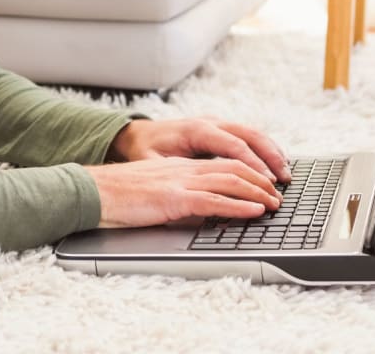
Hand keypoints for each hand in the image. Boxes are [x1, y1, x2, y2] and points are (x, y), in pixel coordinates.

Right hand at [84, 156, 281, 228]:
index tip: (265, 183)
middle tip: (278, 194)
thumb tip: (201, 208)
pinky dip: (238, 205)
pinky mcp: (174, 198)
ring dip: (257, 192)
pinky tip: (253, 211)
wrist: (95, 191)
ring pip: (229, 180)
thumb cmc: (121, 195)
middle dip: (260, 180)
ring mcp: (180, 181)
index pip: (223, 162)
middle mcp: (185, 168)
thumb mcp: (156, 190)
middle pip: (233, 167)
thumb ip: (179, 193)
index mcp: (181, 166)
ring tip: (274, 204)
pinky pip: (214, 200)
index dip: (248, 171)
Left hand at [107, 117, 291, 183]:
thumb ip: (171, 175)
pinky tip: (275, 163)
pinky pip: (247, 135)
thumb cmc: (144, 150)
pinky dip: (264, 148)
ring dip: (271, 151)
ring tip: (286, 173)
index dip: (252, 163)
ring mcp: (215, 122)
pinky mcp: (219, 128)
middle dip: (270, 156)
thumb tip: (187, 191)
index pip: (232, 145)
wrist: (137, 133)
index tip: (267, 181)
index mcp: (195, 130)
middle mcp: (209, 122)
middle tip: (285, 179)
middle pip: (248, 134)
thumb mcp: (151, 164)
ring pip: (251, 132)